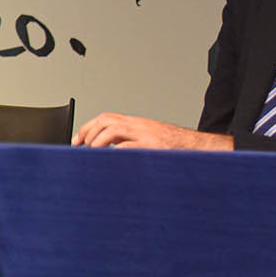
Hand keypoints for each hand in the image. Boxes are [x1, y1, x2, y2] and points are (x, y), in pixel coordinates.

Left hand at [73, 112, 232, 150]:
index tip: (77, 140)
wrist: (199, 149)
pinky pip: (128, 146)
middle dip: (88, 132)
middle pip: (105, 120)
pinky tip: (109, 158)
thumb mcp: (149, 140)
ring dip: (97, 140)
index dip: (88, 127)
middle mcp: (139, 126)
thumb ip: (130, 142)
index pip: (106, 118)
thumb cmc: (173, 149)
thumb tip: (108, 152)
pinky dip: (115, 151)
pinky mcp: (152, 146)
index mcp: (137, 124)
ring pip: (113, 129)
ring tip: (91, 151)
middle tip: (79, 146)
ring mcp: (146, 135)